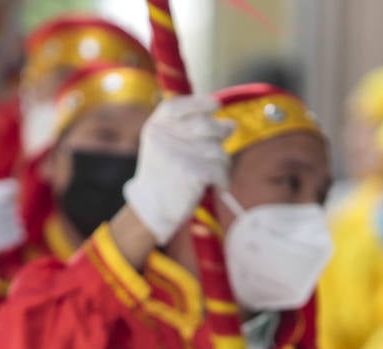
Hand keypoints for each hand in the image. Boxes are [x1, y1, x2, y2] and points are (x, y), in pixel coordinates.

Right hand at [122, 95, 231, 244]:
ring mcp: (177, 155)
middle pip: (203, 125)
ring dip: (222, 162)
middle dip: (221, 129)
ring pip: (216, 149)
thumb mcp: (166, 148)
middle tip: (229, 131)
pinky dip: (223, 179)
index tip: (215, 104)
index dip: (198, 102)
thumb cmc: (165, 178)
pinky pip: (220, 169)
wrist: (152, 210)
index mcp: (155, 129)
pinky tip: (217, 186)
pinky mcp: (191, 172)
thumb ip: (188, 131)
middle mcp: (163, 138)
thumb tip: (231, 124)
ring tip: (215, 173)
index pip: (175, 106)